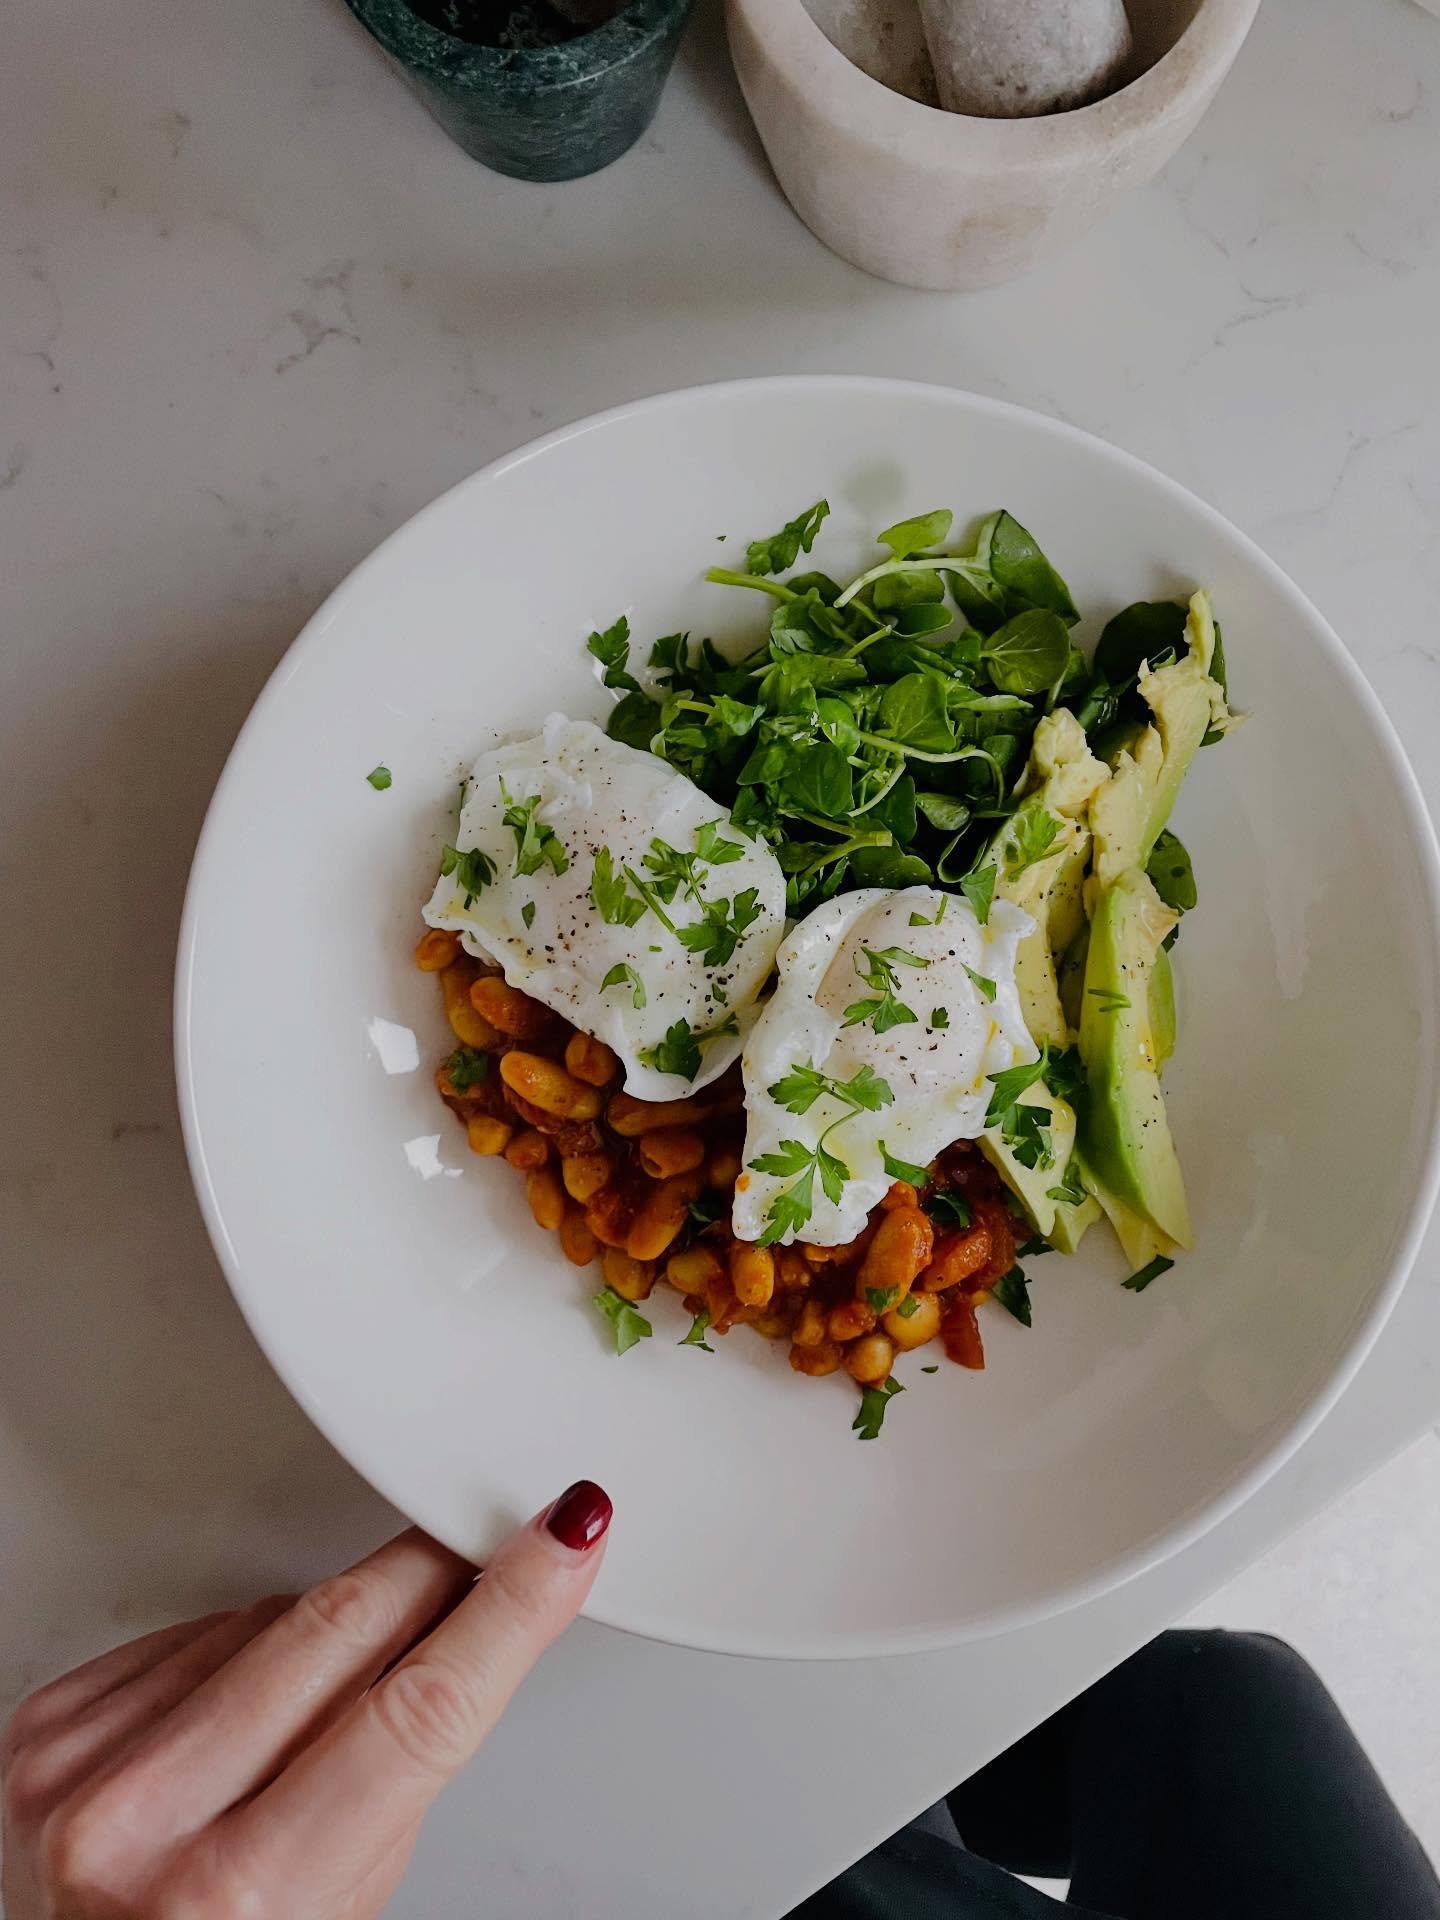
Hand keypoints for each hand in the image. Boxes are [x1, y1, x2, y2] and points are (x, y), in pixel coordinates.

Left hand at [2, 1480, 611, 1918]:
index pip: (418, 1712)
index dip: (506, 1608)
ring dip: (326, 1628)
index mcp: (243, 1900)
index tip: (560, 1540)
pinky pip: (194, 1630)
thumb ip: (398, 1765)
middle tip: (488, 1539)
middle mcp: (145, 1830)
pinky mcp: (46, 1725)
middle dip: (433, 1569)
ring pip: (270, 1616)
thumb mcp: (346, 1901)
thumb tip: (472, 1616)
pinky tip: (242, 1707)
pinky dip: (238, 1648)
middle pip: (340, 1627)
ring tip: (319, 1709)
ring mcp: (82, 1773)